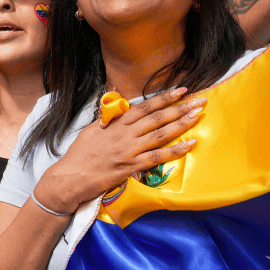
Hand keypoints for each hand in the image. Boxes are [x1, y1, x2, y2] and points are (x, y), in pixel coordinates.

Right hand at [35, 88, 204, 213]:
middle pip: (157, 118)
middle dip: (179, 108)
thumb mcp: (91, 128)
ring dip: (181, 124)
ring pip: (160, 135)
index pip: (144, 107)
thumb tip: (116, 95)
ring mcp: (129, 151)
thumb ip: (108, 114)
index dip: (164, 98)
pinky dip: (175, 150)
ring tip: (197, 115)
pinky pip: (157, 157)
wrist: (70, 178)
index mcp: (115, 123)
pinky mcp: (131, 168)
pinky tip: (190, 144)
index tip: (181, 90)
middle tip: (199, 100)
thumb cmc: (79, 154)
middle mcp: (124, 135)